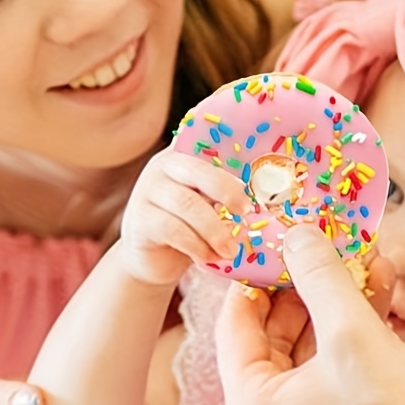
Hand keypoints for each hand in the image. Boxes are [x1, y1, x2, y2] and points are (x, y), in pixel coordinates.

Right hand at [115, 145, 250, 286]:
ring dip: (214, 229)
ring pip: (187, 204)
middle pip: (199, 172)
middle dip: (228, 192)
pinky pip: (173, 229)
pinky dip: (196, 245)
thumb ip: (224, 195)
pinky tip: (208, 256)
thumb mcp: (207, 205)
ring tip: (229, 249)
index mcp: (184, 156)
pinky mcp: (140, 220)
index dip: (232, 152)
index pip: (208, 145)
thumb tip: (264, 200)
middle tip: (246, 213)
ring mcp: (147, 191)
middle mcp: (162, 167)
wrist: (153, 259)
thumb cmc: (189, 227)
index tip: (254, 178)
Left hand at [215, 224, 404, 404]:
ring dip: (331, 316)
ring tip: (365, 271)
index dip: (257, 278)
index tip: (277, 245)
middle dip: (306, 294)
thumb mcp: (353, 330)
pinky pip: (321, 386)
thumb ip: (319, 275)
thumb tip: (295, 236)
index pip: (235, 327)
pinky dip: (343, 349)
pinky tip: (376, 308)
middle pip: (270, 345)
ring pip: (302, 363)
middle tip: (326, 253)